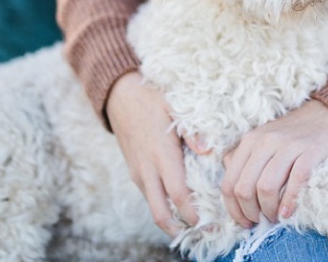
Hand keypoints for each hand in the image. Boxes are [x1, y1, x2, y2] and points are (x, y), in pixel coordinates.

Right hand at [105, 71, 198, 235]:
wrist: (119, 95)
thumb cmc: (151, 98)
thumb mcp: (174, 106)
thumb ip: (192, 129)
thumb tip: (208, 150)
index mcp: (161, 154)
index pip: (178, 194)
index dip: (192, 214)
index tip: (208, 223)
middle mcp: (148, 169)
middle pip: (160, 212)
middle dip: (178, 228)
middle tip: (201, 232)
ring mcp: (138, 172)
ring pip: (153, 206)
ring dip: (171, 219)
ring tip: (194, 222)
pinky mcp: (134, 171)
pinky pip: (149, 195)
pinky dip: (163, 205)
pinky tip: (179, 203)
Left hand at [220, 100, 327, 226]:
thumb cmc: (293, 137)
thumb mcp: (262, 142)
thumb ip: (243, 160)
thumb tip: (231, 189)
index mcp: (249, 141)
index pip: (229, 183)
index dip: (234, 209)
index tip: (244, 221)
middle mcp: (265, 141)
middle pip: (244, 188)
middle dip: (250, 212)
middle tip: (260, 221)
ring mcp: (288, 145)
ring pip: (266, 187)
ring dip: (268, 211)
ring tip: (275, 218)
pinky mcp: (311, 151)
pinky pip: (296, 181)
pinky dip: (289, 202)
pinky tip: (288, 213)